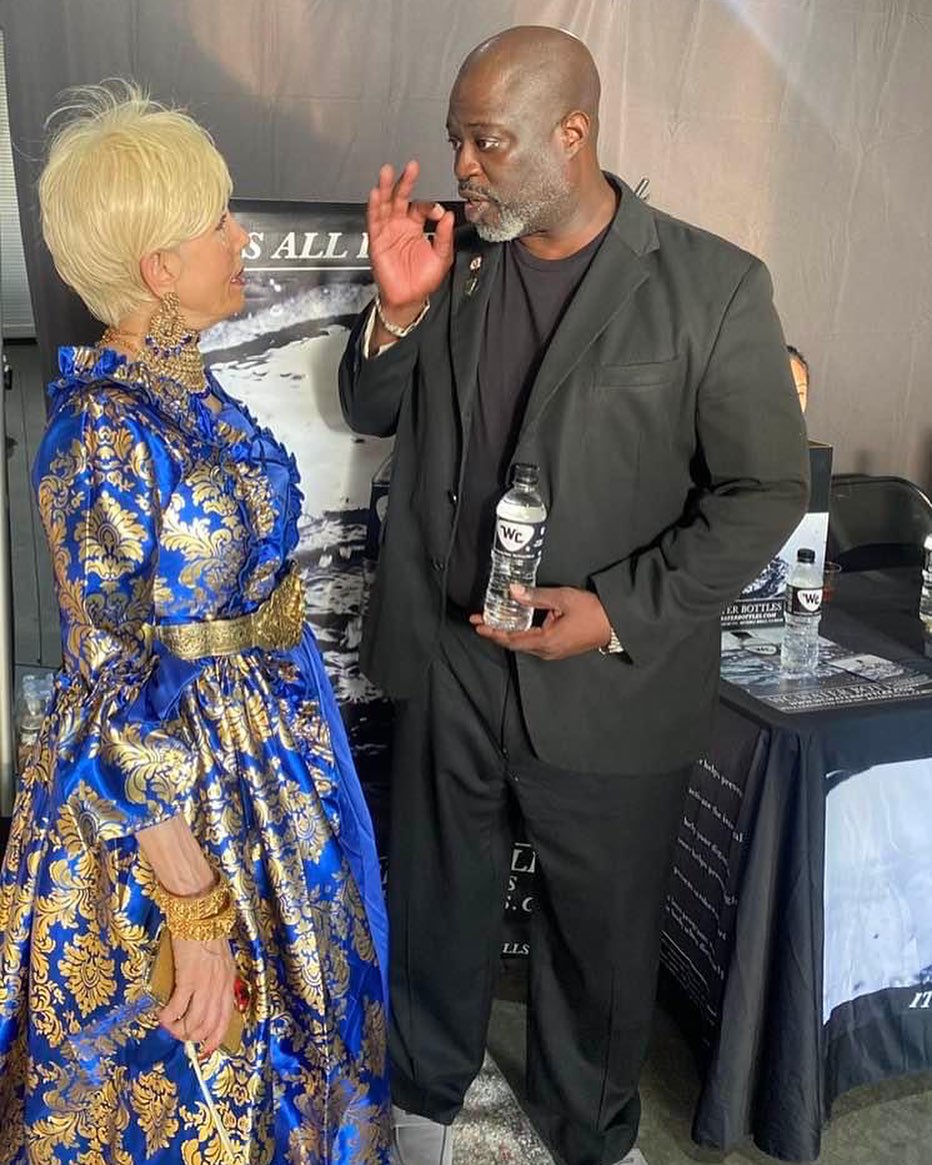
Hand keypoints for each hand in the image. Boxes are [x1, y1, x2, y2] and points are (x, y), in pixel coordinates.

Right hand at [160, 935, 235, 1056]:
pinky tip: (161, 1015)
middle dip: (192, 1037)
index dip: (215, 1039)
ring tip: (168, 1025)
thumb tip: (205, 998)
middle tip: (178, 1034)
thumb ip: (216, 978)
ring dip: (178, 1030)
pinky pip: (177, 1008)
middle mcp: (220, 987)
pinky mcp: (188, 979)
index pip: (226, 1019)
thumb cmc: (207, 934)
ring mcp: (205, 984)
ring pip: (194, 1022)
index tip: (205, 1050)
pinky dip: (167, 1017)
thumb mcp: (220, 959)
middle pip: (209, 1026)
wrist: (199, 915)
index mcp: (229, 981)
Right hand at [367, 160, 454, 314]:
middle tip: (411, 167)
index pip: (421, 207)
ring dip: (385, 187)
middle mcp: (401, 225)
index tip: (438, 213)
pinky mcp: (377, 239)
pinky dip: (374, 206)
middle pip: (401, 197)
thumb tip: (449, 216)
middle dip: (406, 182)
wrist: (408, 298)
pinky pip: (374, 220)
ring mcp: (388, 230)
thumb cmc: (423, 280)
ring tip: (387, 172)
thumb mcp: (441, 257)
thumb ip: (444, 236)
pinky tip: (376, 193)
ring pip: (385, 204)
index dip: (430, 206)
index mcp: (417, 226)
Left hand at [470, 585, 614, 660]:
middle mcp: (547, 651)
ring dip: (507, 634)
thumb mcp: (563, 598)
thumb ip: (536, 596)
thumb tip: (512, 591)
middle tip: (479, 622)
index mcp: (546, 641)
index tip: (478, 624)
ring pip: (523, 645)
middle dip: (496, 633)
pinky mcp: (559, 649)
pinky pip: (533, 644)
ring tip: (492, 623)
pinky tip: (515, 626)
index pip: (512, 639)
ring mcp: (553, 652)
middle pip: (515, 644)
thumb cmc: (592, 611)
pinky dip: (520, 635)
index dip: (493, 632)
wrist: (616, 624)